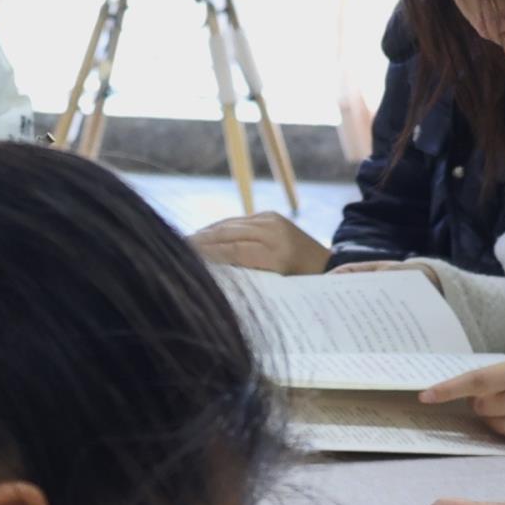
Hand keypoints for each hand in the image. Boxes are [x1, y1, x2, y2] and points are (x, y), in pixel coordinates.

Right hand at [192, 210, 335, 275]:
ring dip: (206, 233)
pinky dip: (219, 228)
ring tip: (184, 243)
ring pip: (230, 225)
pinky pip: (238, 220)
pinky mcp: (270, 215)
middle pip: (228, 234)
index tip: (186, 260)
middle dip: (200, 241)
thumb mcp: (278, 289)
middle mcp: (275, 232)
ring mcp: (272, 220)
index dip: (208, 254)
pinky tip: (203, 236)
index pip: (234, 251)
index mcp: (278, 255)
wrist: (329, 265)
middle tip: (176, 248)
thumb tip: (214, 279)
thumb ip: (249, 280)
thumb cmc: (301, 286)